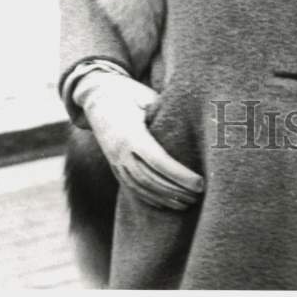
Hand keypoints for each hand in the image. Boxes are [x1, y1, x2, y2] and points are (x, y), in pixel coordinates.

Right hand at [75, 71, 203, 211]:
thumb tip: (194, 120)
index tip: (199, 182)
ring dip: (165, 198)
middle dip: (176, 190)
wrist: (97, 95)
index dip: (179, 175)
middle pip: (151, 179)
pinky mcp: (114, 166)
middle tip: (199, 193)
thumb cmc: (129, 93)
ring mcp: (115, 161)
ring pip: (141, 187)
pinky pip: (132, 188)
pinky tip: (166, 204)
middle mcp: (120, 152)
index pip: (158, 161)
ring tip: (188, 203)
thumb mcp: (146, 97)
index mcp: (131, 134)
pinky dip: (149, 198)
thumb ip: (165, 111)